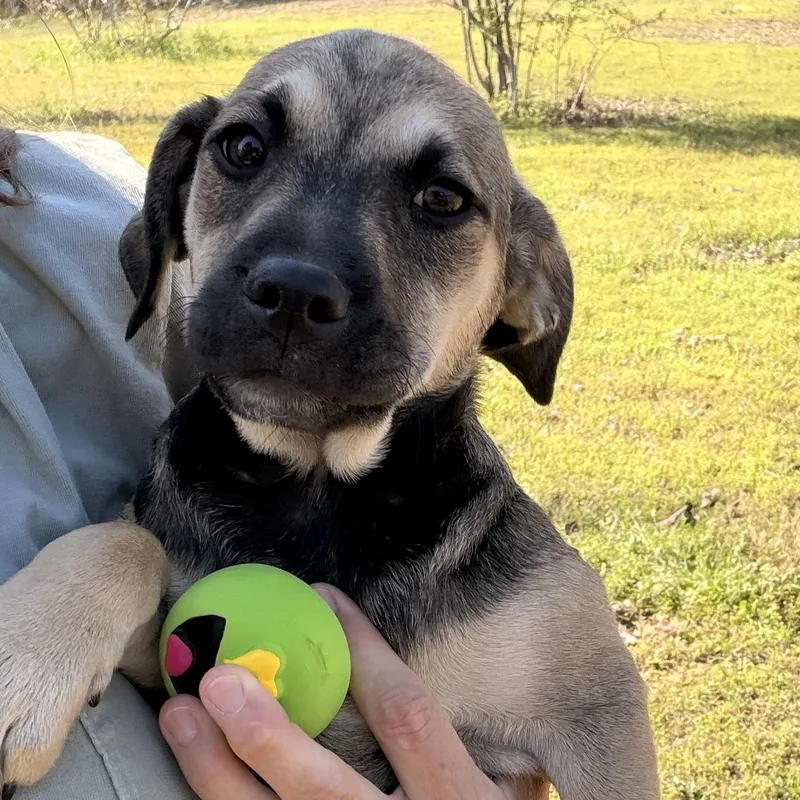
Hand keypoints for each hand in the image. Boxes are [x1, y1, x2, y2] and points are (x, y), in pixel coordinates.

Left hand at [160, 585, 520, 798]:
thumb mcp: (501, 793)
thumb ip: (463, 745)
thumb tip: (403, 660)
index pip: (407, 716)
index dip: (364, 653)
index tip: (323, 598)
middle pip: (321, 789)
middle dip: (264, 732)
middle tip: (218, 676)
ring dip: (216, 775)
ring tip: (179, 716)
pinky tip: (193, 775)